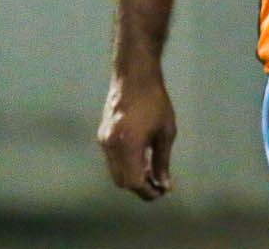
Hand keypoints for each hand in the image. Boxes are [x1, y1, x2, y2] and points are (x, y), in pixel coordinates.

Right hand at [98, 73, 176, 200]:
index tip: (161, 192)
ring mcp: (103, 140)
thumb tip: (164, 183)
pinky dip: (125, 166)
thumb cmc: (155, 101)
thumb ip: (162, 160)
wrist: (134, 76)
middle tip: (158, 186)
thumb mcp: (165, 131)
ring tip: (152, 174)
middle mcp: (111, 146)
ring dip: (132, 178)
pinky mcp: (102, 135)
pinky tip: (141, 161)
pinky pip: (112, 160)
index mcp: (128, 145)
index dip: (147, 191)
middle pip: (121, 181)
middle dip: (139, 187)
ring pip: (115, 172)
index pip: (133, 181)